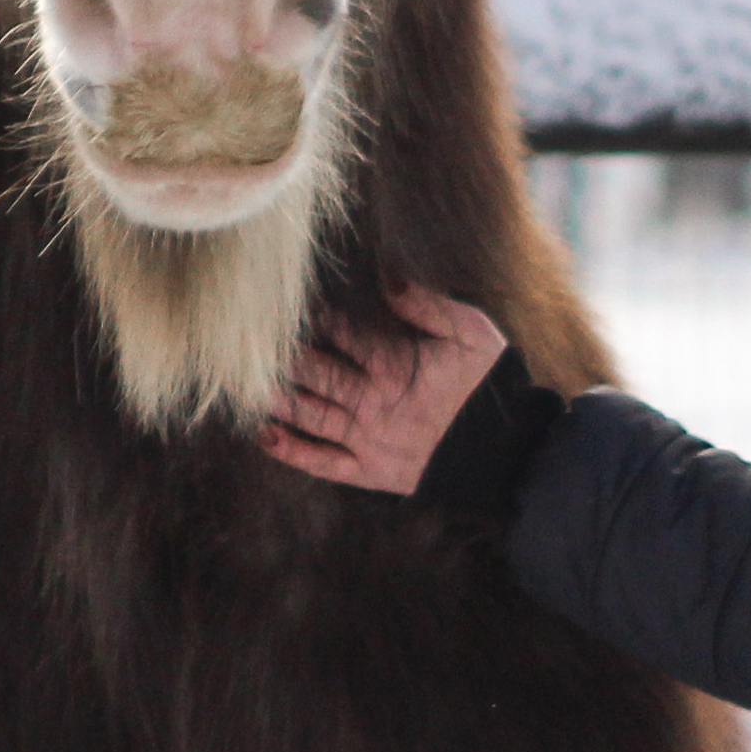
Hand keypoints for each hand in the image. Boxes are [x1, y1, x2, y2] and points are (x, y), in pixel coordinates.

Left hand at [262, 287, 510, 494]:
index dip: (315, 317)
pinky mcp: (368, 472)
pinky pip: (322, 463)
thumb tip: (388, 279)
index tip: (294, 305)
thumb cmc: (489, 384)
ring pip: (309, 414)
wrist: (504, 451)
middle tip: (251, 339)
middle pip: (314, 372)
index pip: (341, 333)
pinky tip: (264, 435)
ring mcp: (366, 440)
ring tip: (246, 381)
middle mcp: (371, 403)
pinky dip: (291, 451)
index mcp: (393, 366)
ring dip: (276, 397)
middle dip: (283, 354)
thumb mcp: (471, 333)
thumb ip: (428, 305)